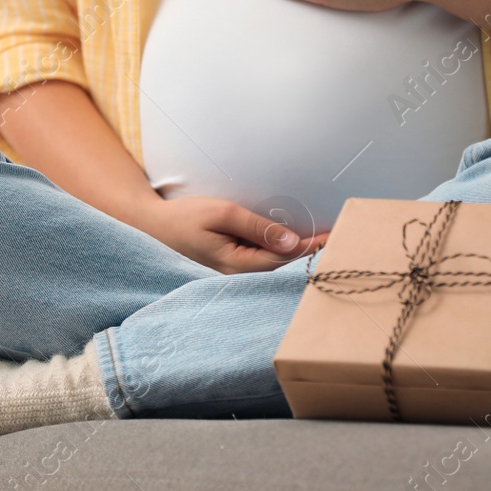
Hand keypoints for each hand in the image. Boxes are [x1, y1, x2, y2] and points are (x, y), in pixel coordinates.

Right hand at [129, 194, 329, 273]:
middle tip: (339, 238)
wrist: (151, 228)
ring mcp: (232, 275)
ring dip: (295, 254)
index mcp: (237, 265)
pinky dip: (278, 254)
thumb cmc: (184, 218)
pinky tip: (291, 245)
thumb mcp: (222, 214)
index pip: (285, 256)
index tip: (336, 235)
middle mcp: (237, 277)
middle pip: (282, 266)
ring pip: (272, 266)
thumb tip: (293, 241)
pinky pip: (260, 263)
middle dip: (309, 253)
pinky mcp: (229, 268)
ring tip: (322, 240)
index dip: (312, 246)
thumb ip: (258, 227)